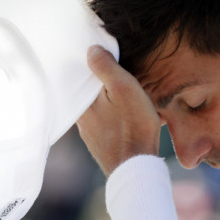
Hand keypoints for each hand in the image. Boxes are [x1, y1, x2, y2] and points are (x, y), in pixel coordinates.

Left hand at [77, 45, 161, 175]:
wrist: (137, 169)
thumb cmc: (133, 127)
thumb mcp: (123, 89)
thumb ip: (105, 67)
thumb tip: (91, 50)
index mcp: (82, 102)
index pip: (82, 76)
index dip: (94, 66)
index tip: (106, 58)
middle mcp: (82, 119)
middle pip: (91, 93)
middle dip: (104, 85)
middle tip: (120, 75)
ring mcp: (92, 134)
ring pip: (100, 109)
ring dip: (112, 102)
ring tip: (129, 96)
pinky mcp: (103, 145)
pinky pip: (108, 124)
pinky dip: (117, 117)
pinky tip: (131, 118)